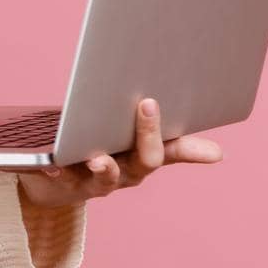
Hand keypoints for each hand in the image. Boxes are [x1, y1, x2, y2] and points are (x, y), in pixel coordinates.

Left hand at [0, 99, 223, 208]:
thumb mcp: (117, 124)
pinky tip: (54, 166)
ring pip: (108, 177)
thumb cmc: (92, 141)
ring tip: (97, 159)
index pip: (175, 151)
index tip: (216, 153)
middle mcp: (128, 171)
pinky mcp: (68, 185)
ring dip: (105, 166)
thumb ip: (134, 109)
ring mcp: (100, 182)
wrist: (51, 176)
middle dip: (149, 134)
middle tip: (148, 104)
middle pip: (147, 160)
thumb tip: (147, 82)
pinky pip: (65, 179)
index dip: (195, 151)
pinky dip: (59, 171)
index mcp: (143, 153)